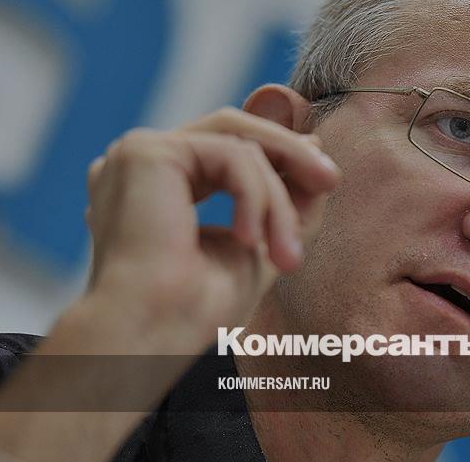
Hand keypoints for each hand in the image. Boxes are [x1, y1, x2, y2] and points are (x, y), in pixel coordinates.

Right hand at [84, 106, 339, 347]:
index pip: (228, 148)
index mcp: (156, 183)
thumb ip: (283, 200)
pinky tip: (250, 241)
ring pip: (239, 145)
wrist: (148, 338)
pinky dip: (255, 196)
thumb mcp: (256, 244)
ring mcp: (138, 153)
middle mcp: (141, 162)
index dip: (280, 156)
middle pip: (234, 131)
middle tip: (331, 181)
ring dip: (277, 197)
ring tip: (287, 250)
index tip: (324, 180)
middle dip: (291, 156)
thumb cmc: (191, 309)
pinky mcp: (146, 152)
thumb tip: (316, 151)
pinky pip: (231, 155)